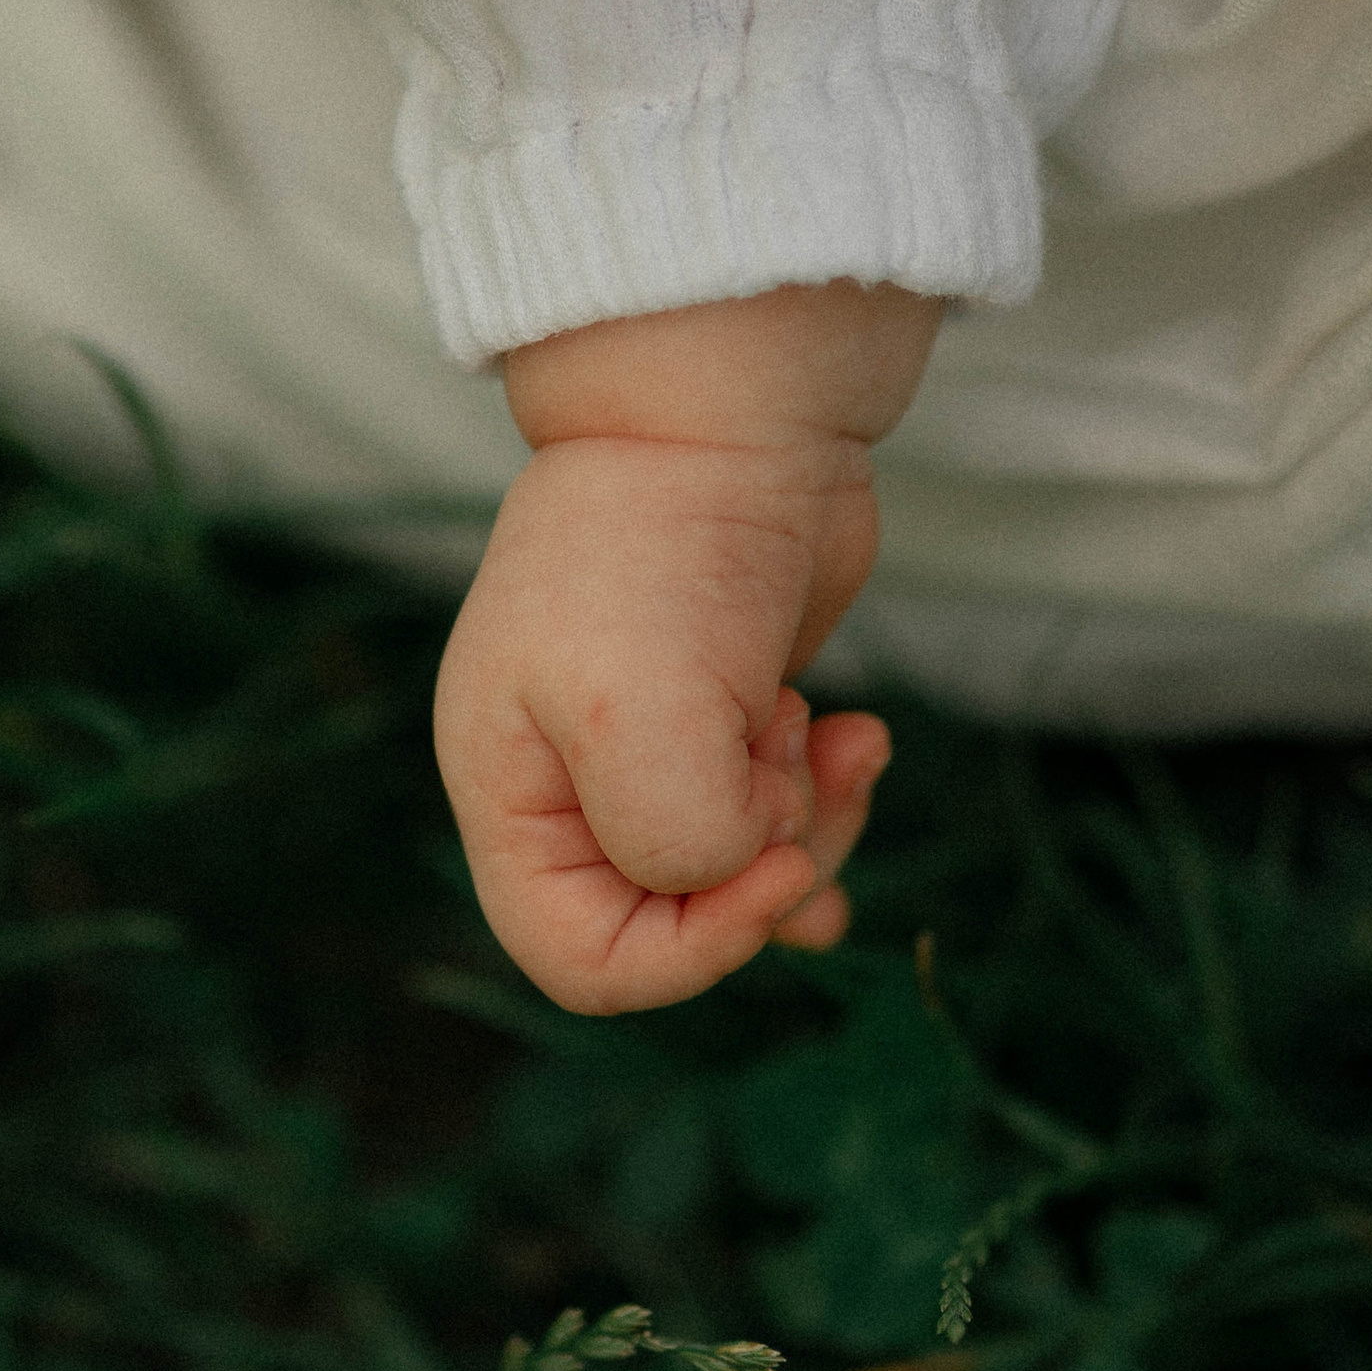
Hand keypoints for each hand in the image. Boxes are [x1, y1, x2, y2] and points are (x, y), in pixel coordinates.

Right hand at [435, 282, 940, 1014]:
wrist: (727, 413)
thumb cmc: (659, 552)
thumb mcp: (643, 720)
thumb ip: (675, 843)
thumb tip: (737, 868)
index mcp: (512, 792)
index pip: (577, 957)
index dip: (688, 954)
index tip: (769, 868)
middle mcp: (570, 781)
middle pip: (672, 920)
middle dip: (761, 875)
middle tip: (799, 785)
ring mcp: (650, 746)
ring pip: (738, 872)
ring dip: (807, 833)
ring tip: (833, 741)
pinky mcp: (727, 712)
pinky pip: (778, 814)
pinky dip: (828, 797)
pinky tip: (859, 738)